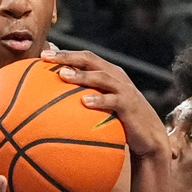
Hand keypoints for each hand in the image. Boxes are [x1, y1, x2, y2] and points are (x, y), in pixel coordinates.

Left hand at [41, 49, 168, 157]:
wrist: (149, 138)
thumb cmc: (119, 122)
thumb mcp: (102, 106)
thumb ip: (83, 97)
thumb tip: (53, 100)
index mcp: (108, 73)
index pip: (84, 57)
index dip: (65, 53)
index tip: (42, 53)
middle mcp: (116, 77)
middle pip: (90, 60)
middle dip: (68, 57)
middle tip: (46, 57)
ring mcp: (124, 90)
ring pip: (101, 77)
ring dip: (81, 75)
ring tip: (63, 75)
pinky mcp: (130, 105)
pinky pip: (113, 100)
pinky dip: (99, 100)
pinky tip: (84, 102)